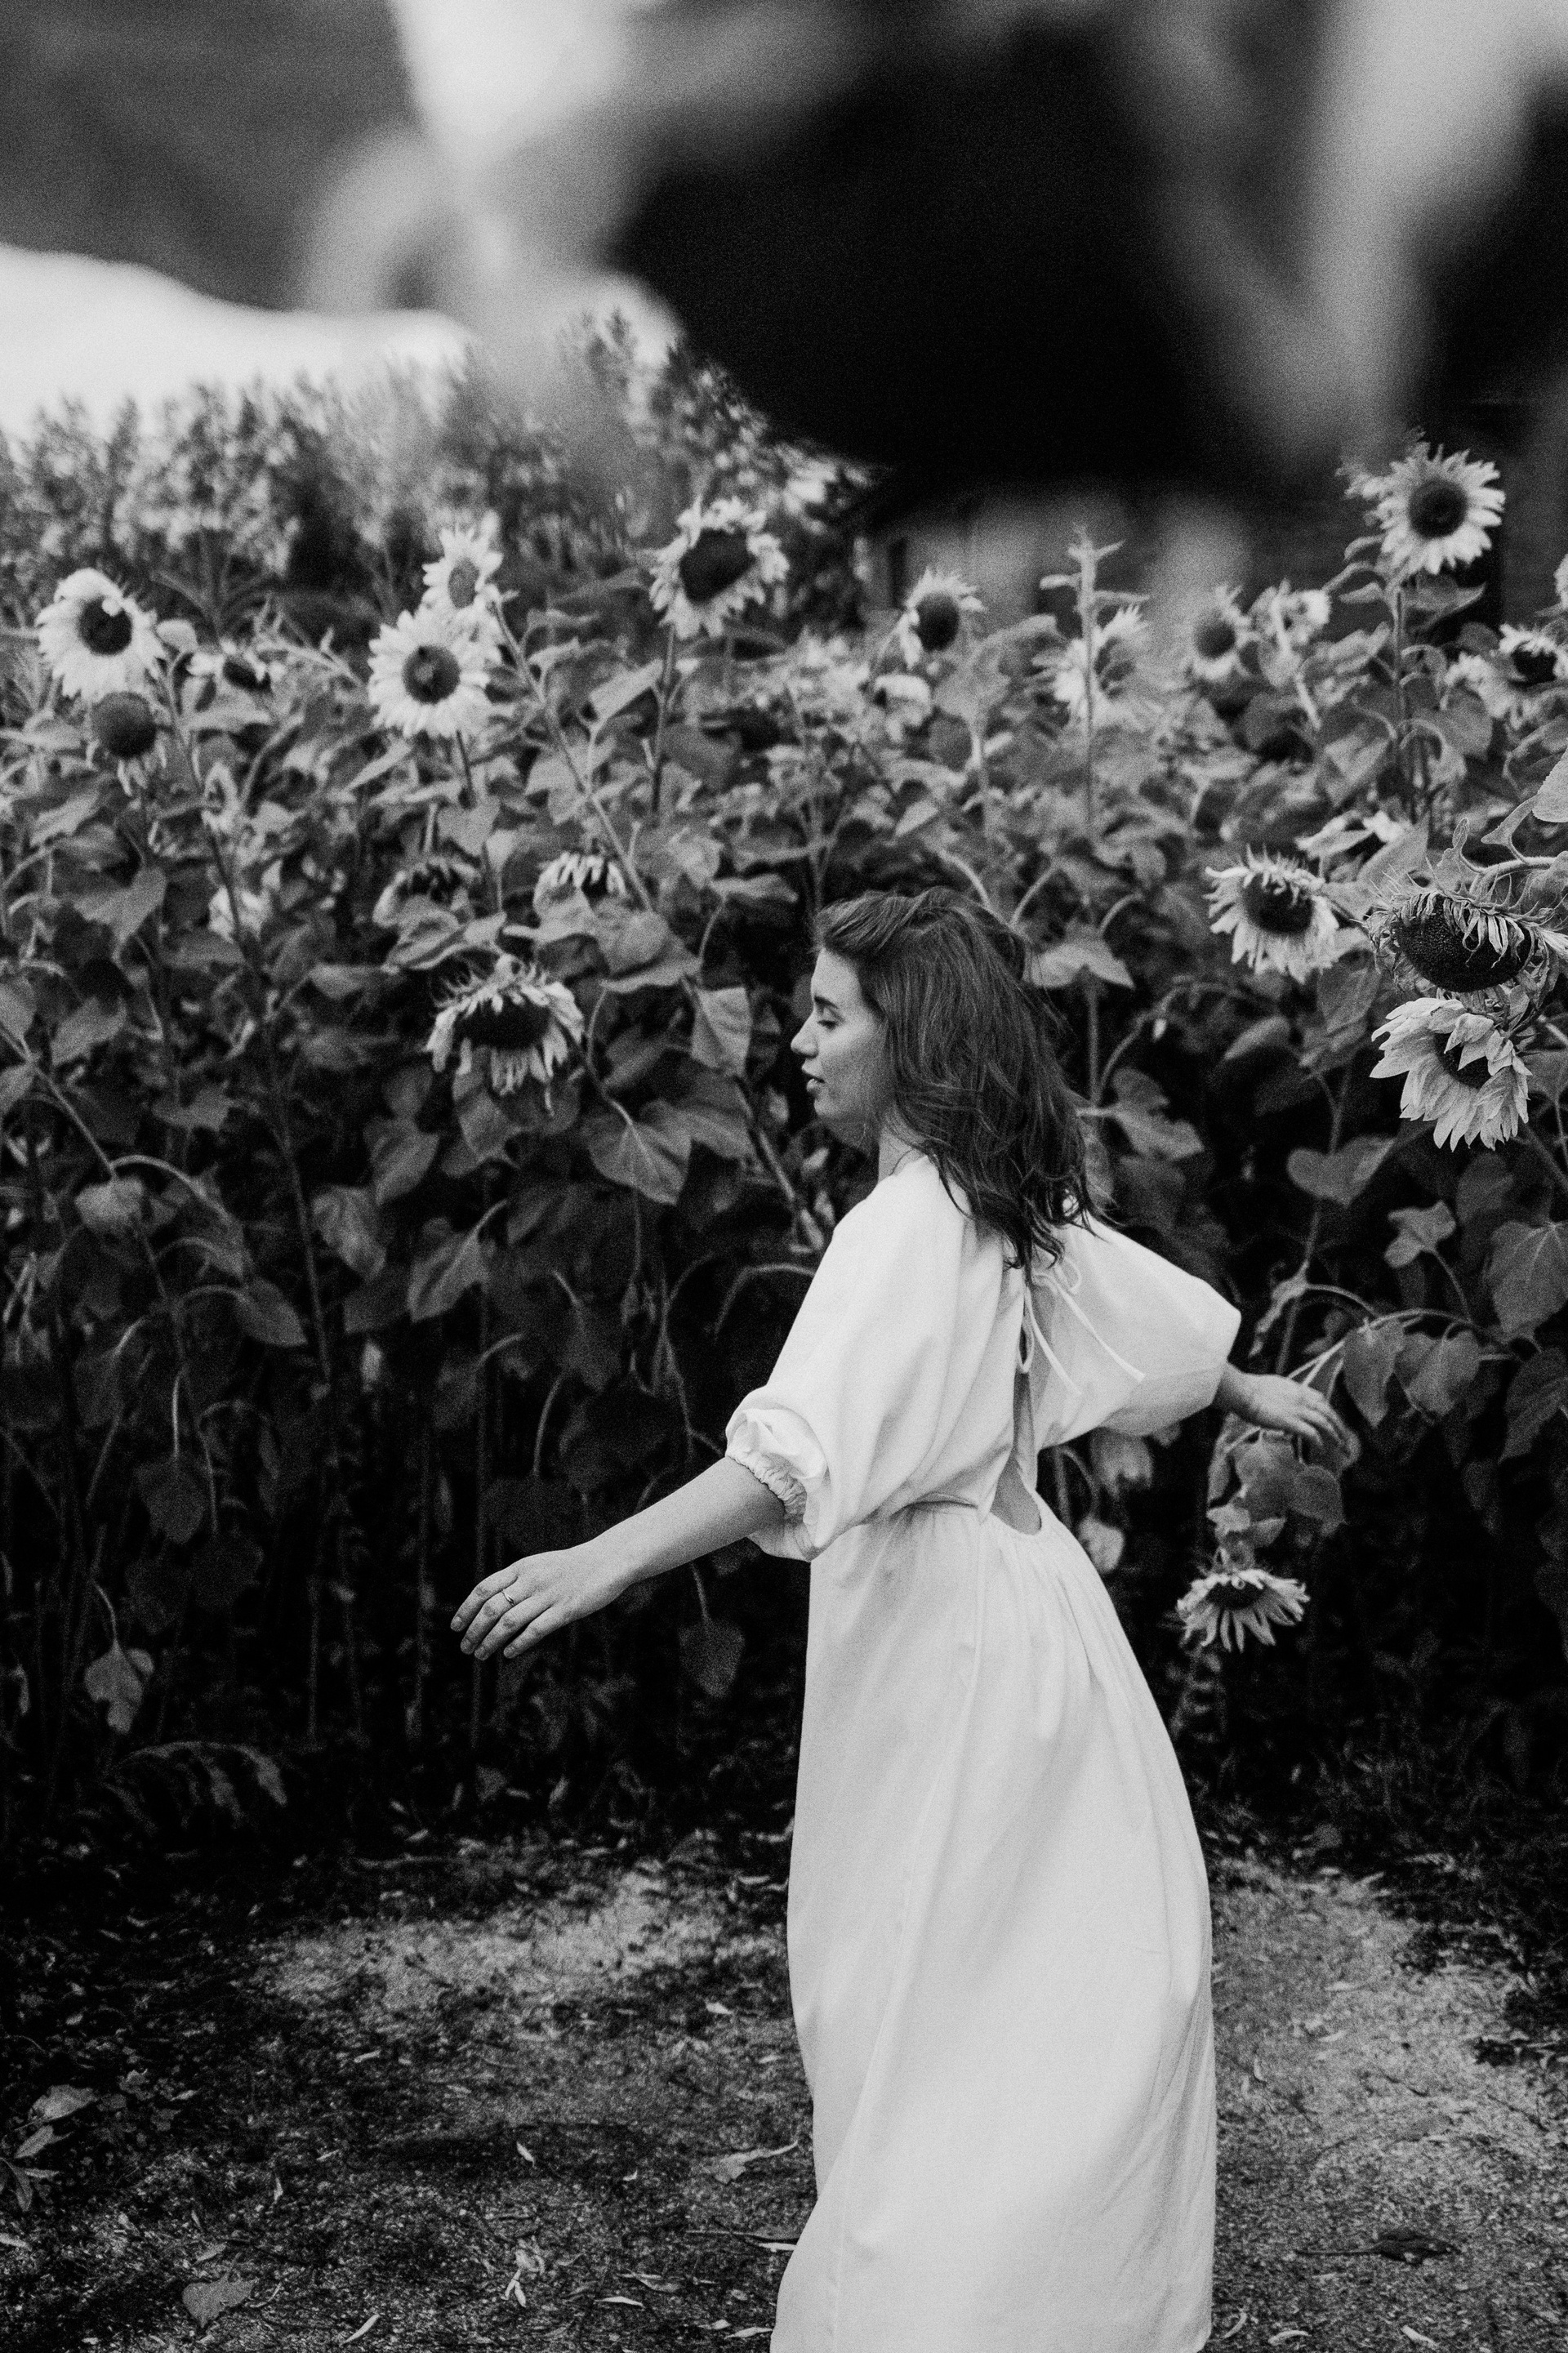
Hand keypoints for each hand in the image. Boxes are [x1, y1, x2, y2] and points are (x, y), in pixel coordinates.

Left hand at [451, 1541, 629, 1663]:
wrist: (608, 1560)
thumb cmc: (572, 1567)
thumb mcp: (539, 1566)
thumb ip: (517, 1581)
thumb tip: (490, 1604)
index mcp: (522, 1567)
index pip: (484, 1588)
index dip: (466, 1609)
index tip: (455, 1627)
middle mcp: (531, 1580)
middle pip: (492, 1608)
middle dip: (474, 1630)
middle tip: (465, 1648)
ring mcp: (549, 1595)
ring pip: (510, 1622)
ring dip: (491, 1641)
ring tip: (481, 1655)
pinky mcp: (566, 1610)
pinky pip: (536, 1630)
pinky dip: (518, 1644)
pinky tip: (508, 1654)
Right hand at [1224, 1370, 1350, 1456]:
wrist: (1243, 1391)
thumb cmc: (1250, 1388)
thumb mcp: (1272, 1386)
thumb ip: (1282, 1393)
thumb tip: (1282, 1401)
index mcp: (1297, 1389)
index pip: (1321, 1399)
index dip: (1330, 1411)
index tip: (1334, 1422)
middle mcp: (1302, 1398)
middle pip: (1329, 1412)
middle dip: (1340, 1427)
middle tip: (1345, 1440)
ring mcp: (1297, 1410)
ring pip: (1325, 1423)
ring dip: (1335, 1436)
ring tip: (1340, 1448)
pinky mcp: (1290, 1421)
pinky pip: (1311, 1433)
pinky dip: (1318, 1441)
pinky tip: (1320, 1449)